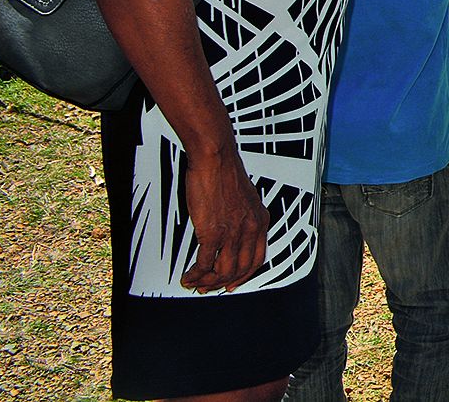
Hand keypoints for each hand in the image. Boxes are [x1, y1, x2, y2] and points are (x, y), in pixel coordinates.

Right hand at [180, 150, 268, 291]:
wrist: (216, 159)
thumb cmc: (226, 173)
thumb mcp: (245, 199)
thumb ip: (242, 217)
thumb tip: (232, 232)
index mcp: (260, 220)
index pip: (258, 258)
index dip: (245, 275)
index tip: (233, 282)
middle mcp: (250, 228)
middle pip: (241, 269)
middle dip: (223, 283)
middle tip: (209, 287)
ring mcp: (232, 232)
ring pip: (223, 271)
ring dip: (208, 281)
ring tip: (196, 283)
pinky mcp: (213, 232)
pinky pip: (205, 263)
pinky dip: (195, 274)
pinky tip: (188, 276)